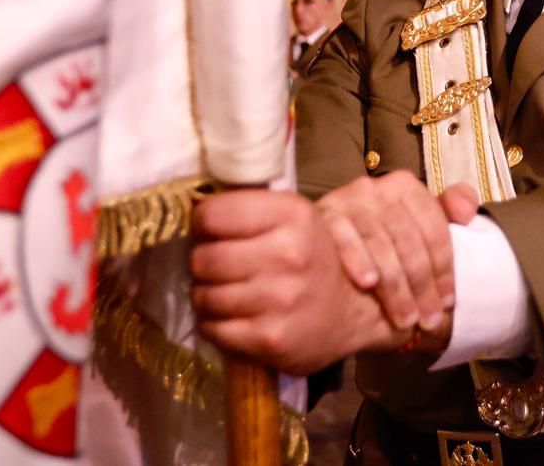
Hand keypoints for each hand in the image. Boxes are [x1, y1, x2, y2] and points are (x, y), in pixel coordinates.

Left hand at [190, 190, 408, 373]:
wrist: (354, 310)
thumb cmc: (313, 257)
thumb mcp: (294, 217)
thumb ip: (248, 207)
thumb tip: (190, 205)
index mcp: (293, 215)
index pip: (212, 214)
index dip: (203, 223)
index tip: (210, 232)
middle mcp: (288, 254)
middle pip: (203, 258)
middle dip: (203, 263)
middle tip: (217, 267)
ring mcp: (279, 299)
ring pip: (203, 296)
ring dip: (206, 296)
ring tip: (226, 292)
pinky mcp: (270, 338)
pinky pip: (213, 329)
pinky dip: (214, 324)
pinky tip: (232, 317)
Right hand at [317, 173, 478, 334]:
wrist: (327, 252)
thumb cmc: (384, 241)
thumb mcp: (418, 225)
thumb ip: (449, 211)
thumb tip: (467, 211)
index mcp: (404, 186)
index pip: (433, 227)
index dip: (444, 268)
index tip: (447, 300)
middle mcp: (375, 188)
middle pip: (407, 239)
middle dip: (421, 285)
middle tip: (428, 320)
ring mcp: (346, 199)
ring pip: (380, 244)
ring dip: (395, 286)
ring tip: (405, 318)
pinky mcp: (321, 216)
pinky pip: (343, 238)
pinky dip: (357, 259)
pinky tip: (368, 283)